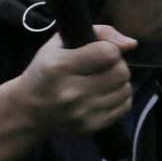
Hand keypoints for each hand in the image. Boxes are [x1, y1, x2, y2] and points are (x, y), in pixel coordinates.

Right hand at [13, 25, 136, 137]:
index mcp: (59, 66)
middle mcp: (70, 92)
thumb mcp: (61, 42)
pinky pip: (124, 107)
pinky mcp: (90, 127)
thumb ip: (100, 33)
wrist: (30, 109)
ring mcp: (81, 113)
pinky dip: (119, 99)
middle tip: (102, 67)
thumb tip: (131, 44)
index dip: (109, 48)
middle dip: (117, 66)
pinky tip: (103, 95)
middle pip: (121, 73)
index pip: (109, 53)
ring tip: (101, 81)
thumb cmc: (47, 70)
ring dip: (118, 83)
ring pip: (126, 90)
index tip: (99, 51)